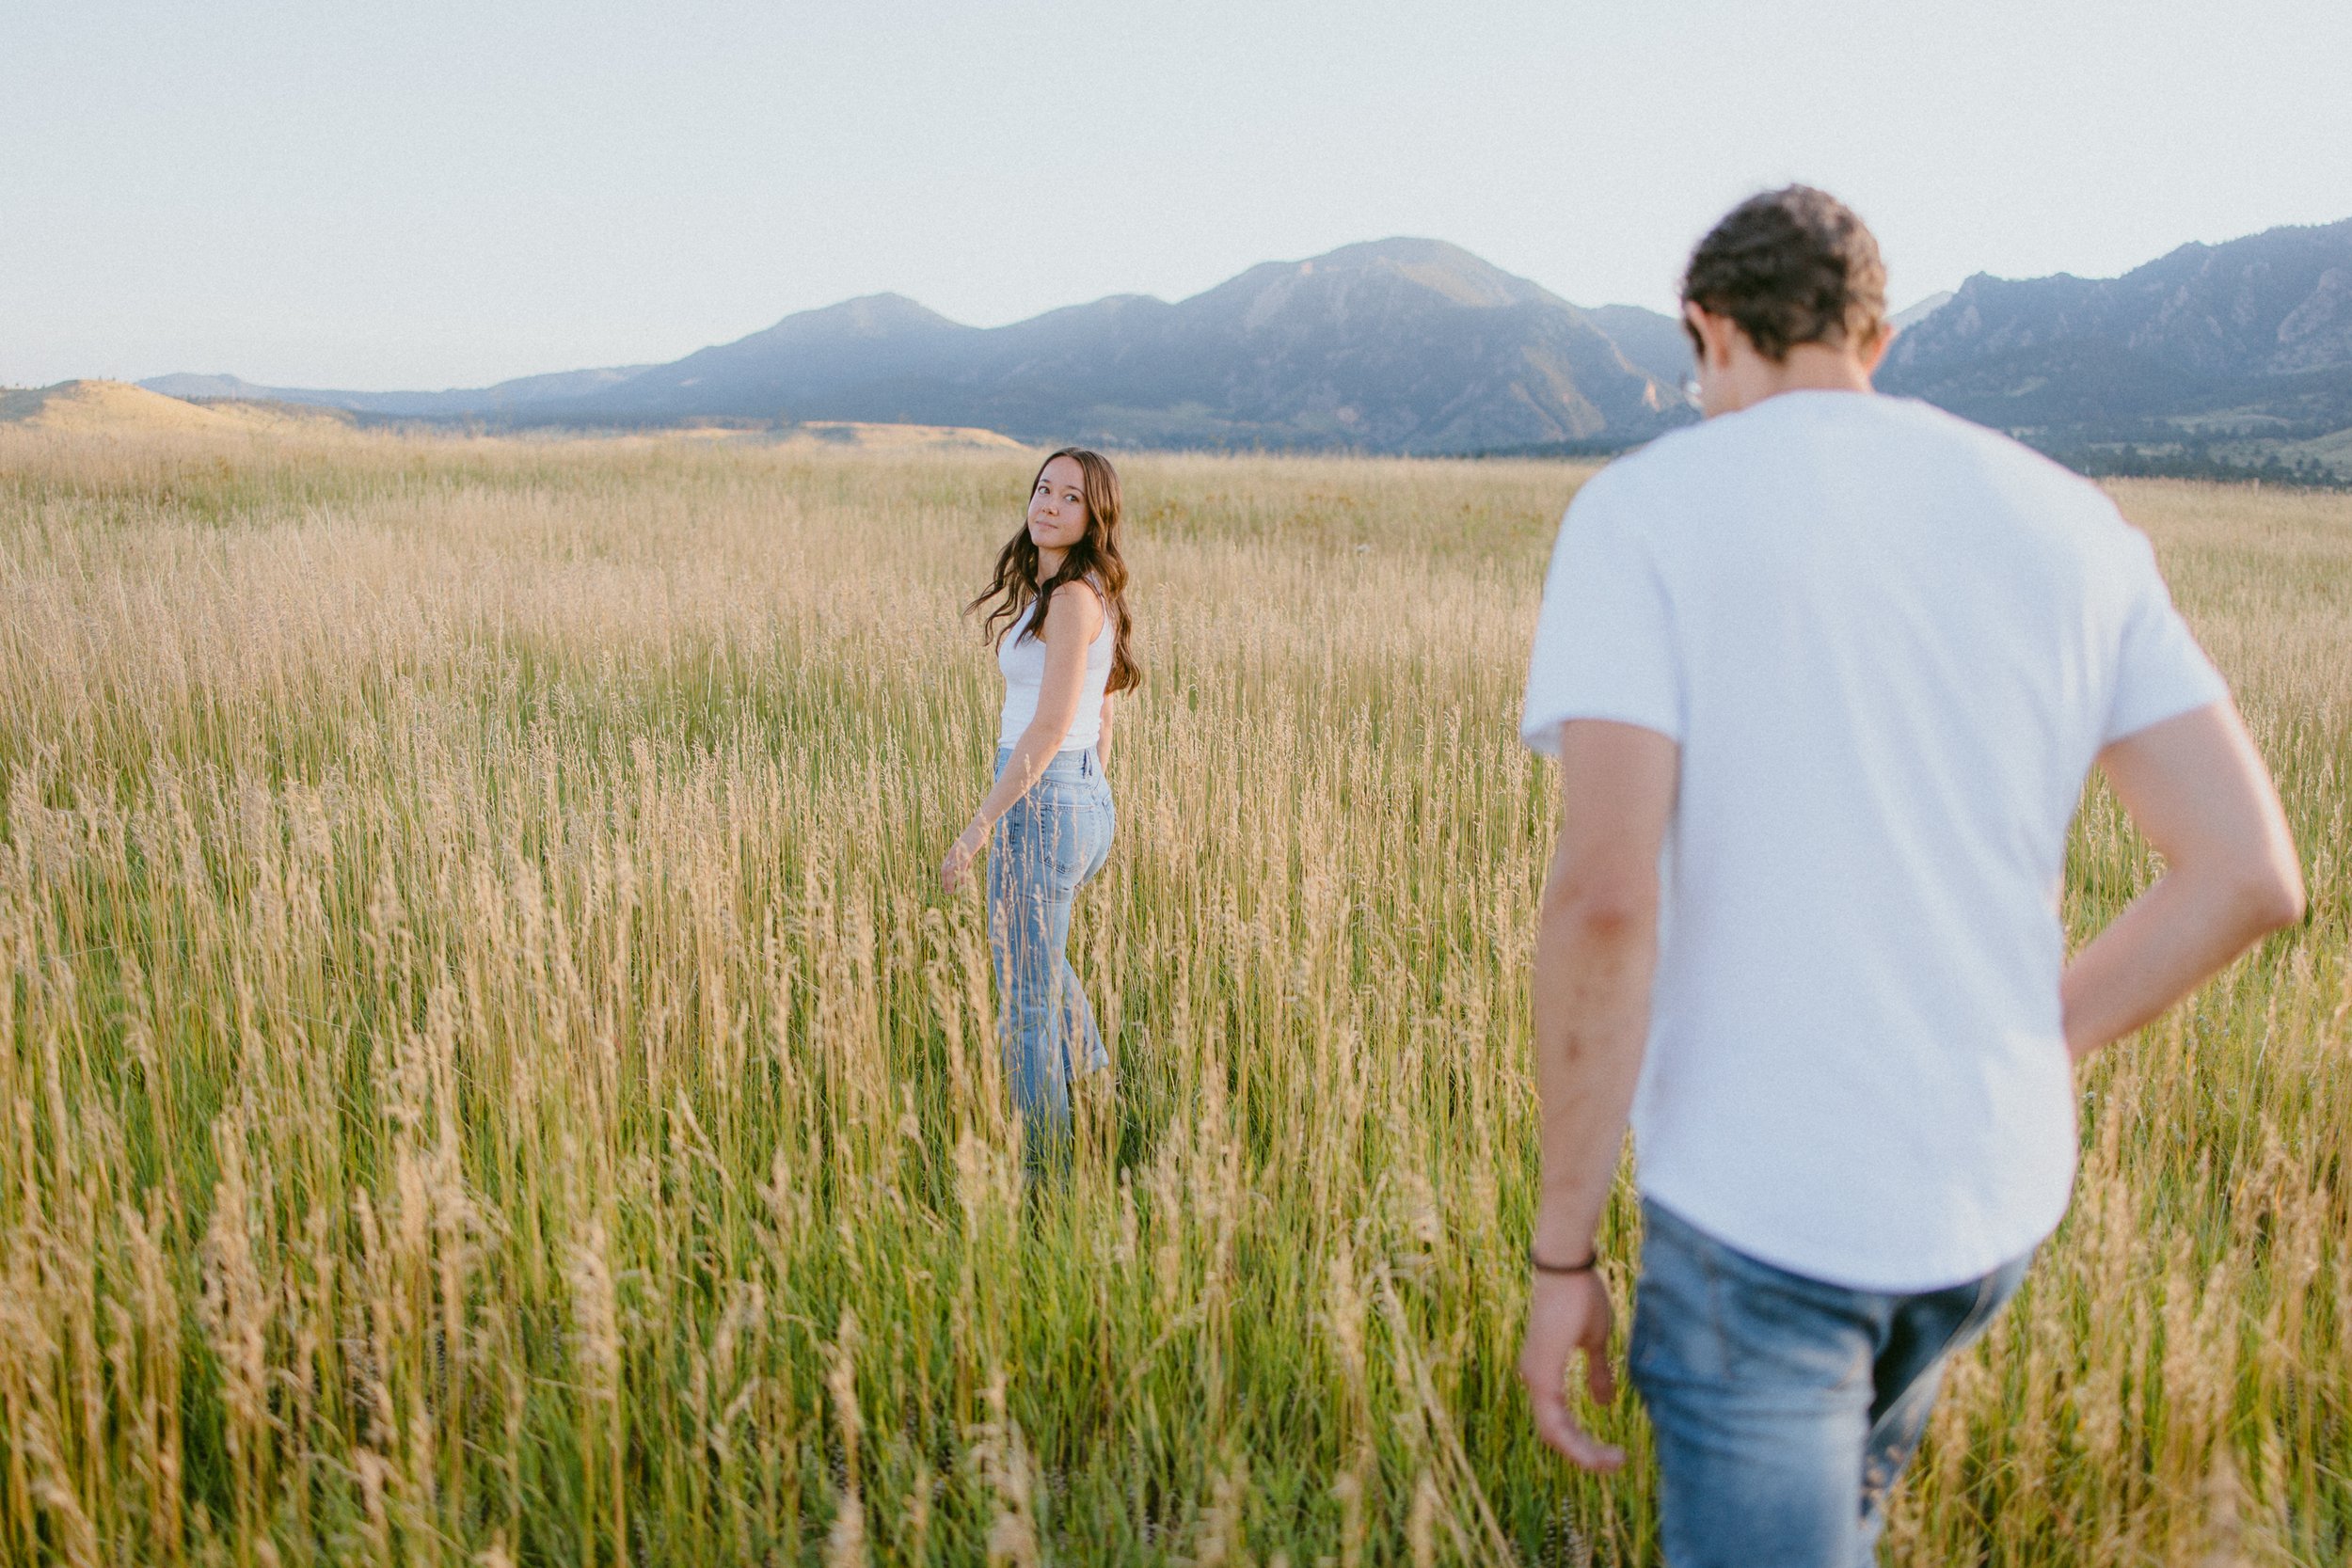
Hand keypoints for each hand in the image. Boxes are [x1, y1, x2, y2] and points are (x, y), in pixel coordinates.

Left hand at [939, 822, 986, 893]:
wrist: (979, 826)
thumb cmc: (975, 836)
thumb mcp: (969, 849)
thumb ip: (966, 858)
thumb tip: (966, 868)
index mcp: (952, 852)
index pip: (944, 867)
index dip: (944, 878)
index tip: (945, 887)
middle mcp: (953, 853)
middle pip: (945, 870)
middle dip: (945, 882)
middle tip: (948, 893)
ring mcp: (959, 853)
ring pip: (951, 870)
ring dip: (950, 882)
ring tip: (952, 891)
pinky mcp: (967, 852)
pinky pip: (962, 866)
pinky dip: (961, 876)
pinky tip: (962, 884)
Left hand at [1518, 1270, 1624, 1471]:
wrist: (1568, 1268)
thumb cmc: (1580, 1296)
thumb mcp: (1595, 1341)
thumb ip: (1597, 1373)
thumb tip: (1604, 1403)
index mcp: (1543, 1373)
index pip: (1557, 1423)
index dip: (1582, 1443)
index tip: (1615, 1454)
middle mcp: (1533, 1379)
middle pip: (1554, 1435)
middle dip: (1585, 1455)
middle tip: (1617, 1464)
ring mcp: (1535, 1377)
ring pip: (1553, 1434)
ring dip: (1583, 1453)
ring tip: (1614, 1462)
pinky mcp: (1542, 1373)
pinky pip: (1554, 1422)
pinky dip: (1575, 1441)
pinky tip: (1596, 1450)